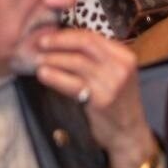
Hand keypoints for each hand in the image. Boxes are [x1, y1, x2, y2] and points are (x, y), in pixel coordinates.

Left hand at [35, 28, 156, 167]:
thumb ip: (96, 58)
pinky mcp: (101, 100)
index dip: (68, 34)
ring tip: (39, 60)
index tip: (50, 35)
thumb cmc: (116, 101)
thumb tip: (63, 41)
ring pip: (76, 62)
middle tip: (41, 43)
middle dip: (59, 41)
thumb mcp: (114, 74)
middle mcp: (120, 67)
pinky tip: (44, 75)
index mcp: (124, 56)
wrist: (128, 132)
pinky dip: (55, 77)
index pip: (92, 36)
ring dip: (53, 59)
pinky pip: (72, 84)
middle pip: (85, 44)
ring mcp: (112, 84)